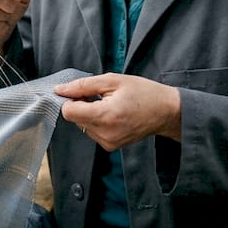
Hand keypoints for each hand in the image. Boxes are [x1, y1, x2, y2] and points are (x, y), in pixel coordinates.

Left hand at [56, 73, 181, 150]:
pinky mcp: (110, 146)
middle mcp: (104, 133)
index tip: (82, 92)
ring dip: (90, 114)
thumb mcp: (113, 80)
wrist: (166, 111)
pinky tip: (113, 115)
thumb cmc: (144, 93)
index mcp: (105, 116)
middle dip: (82, 105)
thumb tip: (60, 90)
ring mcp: (108, 142)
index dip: (71, 99)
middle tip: (101, 96)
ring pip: (82, 126)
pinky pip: (92, 132)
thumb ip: (83, 86)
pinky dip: (98, 122)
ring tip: (110, 105)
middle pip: (74, 119)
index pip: (68, 112)